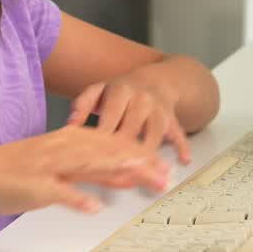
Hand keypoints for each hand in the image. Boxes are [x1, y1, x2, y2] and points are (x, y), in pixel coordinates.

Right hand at [0, 125, 169, 216]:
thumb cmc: (20, 174)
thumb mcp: (64, 166)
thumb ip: (96, 170)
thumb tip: (129, 175)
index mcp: (70, 141)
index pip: (114, 144)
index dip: (142, 153)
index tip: (166, 164)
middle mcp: (63, 149)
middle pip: (107, 152)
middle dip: (138, 162)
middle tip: (165, 174)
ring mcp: (48, 166)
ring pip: (86, 165)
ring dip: (114, 170)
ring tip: (138, 175)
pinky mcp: (33, 186)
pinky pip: (57, 192)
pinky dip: (75, 198)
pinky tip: (92, 207)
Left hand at [68, 76, 191, 163]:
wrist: (155, 79)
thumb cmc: (122, 90)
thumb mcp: (100, 90)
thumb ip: (83, 104)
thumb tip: (69, 124)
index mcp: (122, 91)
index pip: (111, 115)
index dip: (103, 134)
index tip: (93, 152)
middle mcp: (142, 98)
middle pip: (133, 127)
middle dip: (124, 149)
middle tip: (115, 170)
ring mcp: (159, 109)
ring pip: (155, 132)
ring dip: (150, 152)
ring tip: (144, 172)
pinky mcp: (172, 119)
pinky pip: (179, 133)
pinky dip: (182, 147)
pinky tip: (183, 160)